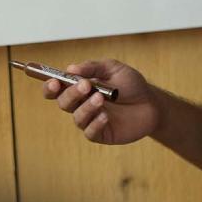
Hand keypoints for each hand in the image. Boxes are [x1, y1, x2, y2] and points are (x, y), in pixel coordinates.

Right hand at [43, 59, 158, 144]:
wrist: (151, 103)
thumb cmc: (130, 84)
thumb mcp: (113, 68)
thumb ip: (92, 67)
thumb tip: (71, 68)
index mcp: (79, 87)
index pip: (56, 89)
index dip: (50, 86)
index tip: (54, 81)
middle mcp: (81, 104)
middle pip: (63, 102)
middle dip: (71, 94)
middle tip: (85, 85)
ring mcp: (90, 120)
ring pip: (77, 118)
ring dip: (86, 107)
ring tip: (101, 98)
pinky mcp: (101, 133)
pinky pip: (90, 132)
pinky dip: (95, 123)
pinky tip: (106, 116)